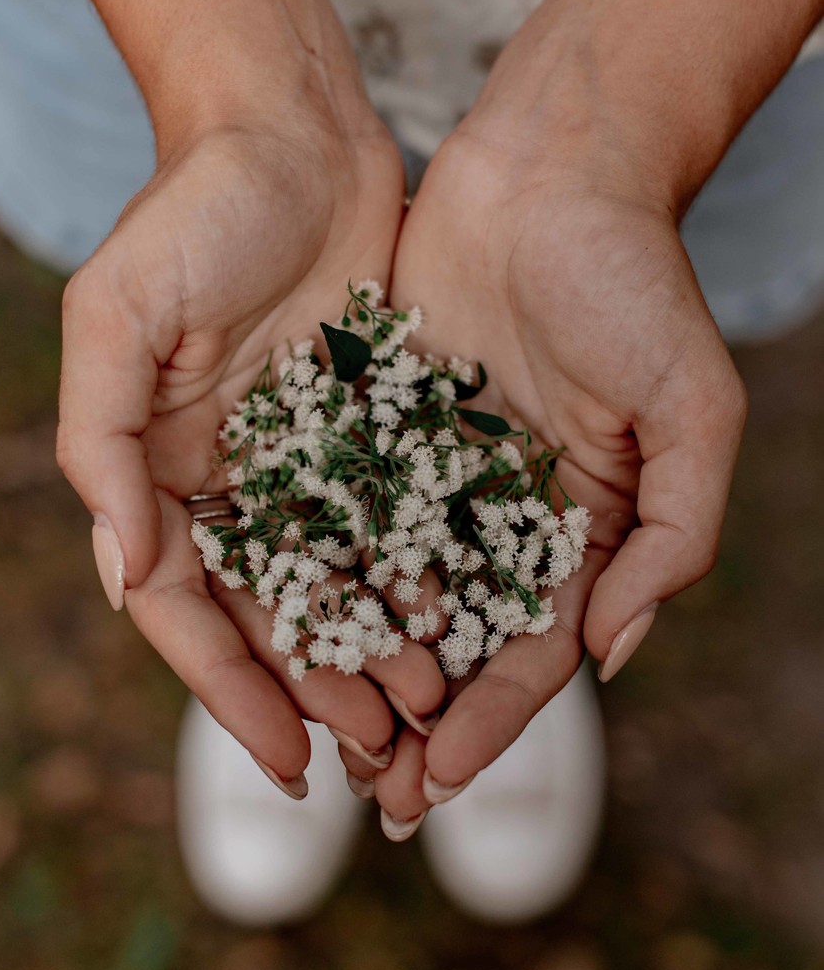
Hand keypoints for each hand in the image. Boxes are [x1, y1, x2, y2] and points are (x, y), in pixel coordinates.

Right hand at [58, 119, 443, 791]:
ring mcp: (302, 462)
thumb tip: (130, 578)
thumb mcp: (120, 318)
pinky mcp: (370, 431)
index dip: (234, 693)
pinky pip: (395, 524)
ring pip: (340, 584)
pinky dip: (418, 581)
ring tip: (427, 712)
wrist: (291, 131)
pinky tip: (457, 627)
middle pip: (271, 617)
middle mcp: (229, 483)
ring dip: (376, 654)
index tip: (288, 760)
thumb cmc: (190, 211)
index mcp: (159, 476)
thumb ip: (107, 450)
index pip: (191, 613)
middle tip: (378, 757)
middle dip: (320, 693)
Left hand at [373, 124, 745, 822]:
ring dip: (358, 672)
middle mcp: (505, 518)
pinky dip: (316, 575)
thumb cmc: (635, 284)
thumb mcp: (691, 409)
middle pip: (456, 646)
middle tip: (372, 798)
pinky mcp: (377, 429)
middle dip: (418, 725)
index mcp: (582, 530)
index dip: (493, 724)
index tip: (441, 783)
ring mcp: (437, 478)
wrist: (552, 171)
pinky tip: (277, 631)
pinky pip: (342, 515)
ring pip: (390, 596)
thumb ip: (672, 535)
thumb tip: (613, 654)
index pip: (534, 651)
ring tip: (316, 743)